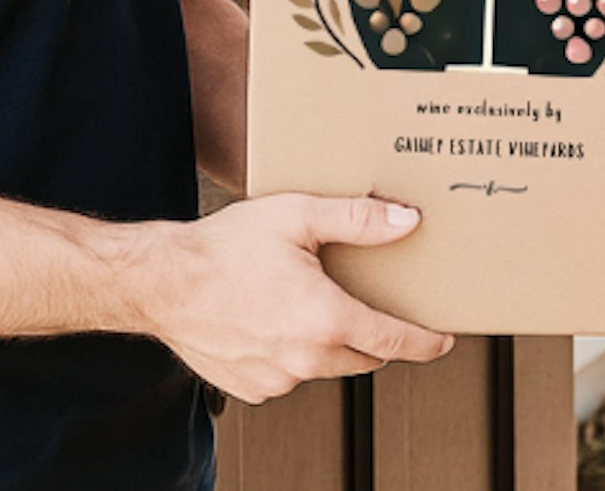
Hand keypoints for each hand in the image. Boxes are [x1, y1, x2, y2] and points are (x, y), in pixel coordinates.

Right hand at [137, 193, 454, 402]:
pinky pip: (290, 375)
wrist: (161, 283)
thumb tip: (407, 221)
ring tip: (314, 304)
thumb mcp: (298, 216)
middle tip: (372, 307)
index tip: (442, 340)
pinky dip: (295, 354)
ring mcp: (277, 378)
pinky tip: (277, 320)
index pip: (394, 341)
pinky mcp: (252, 387)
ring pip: (327, 367)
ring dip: (332, 344)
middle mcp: (305, 358)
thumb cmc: (225, 247)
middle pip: (365, 357)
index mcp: (325, 319)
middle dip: (376, 337)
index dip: (424, 342)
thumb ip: (358, 219)